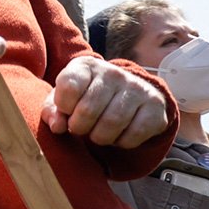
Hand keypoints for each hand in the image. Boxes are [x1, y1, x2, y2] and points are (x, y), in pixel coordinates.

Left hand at [44, 53, 169, 148]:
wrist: (129, 95)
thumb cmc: (87, 97)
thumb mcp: (65, 99)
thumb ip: (53, 111)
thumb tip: (57, 126)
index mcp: (87, 66)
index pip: (68, 86)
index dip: (64, 107)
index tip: (67, 111)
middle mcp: (113, 73)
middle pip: (88, 110)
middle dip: (80, 127)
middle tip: (81, 128)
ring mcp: (137, 88)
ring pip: (112, 124)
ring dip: (99, 137)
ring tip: (97, 133)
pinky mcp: (155, 107)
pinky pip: (133, 135)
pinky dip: (121, 142)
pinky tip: (118, 135)